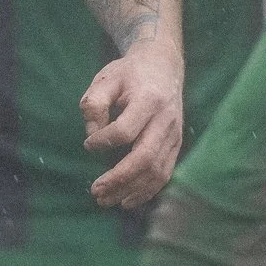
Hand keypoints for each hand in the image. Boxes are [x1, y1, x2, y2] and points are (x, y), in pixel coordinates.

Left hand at [80, 42, 184, 208]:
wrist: (164, 64)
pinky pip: (165, 173)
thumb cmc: (130, 72)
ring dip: (131, 190)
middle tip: (95, 191)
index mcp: (148, 99)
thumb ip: (94, 104)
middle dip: (119, 179)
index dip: (104, 141)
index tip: (88, 144)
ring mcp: (174, 134)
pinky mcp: (176, 144)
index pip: (125, 130)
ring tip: (107, 200)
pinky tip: (128, 200)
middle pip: (144, 157)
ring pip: (156, 171)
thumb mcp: (106, 78)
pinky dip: (147, 190)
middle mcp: (165, 120)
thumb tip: (92, 136)